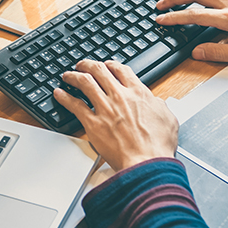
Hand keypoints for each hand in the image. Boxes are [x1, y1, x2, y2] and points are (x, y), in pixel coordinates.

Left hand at [53, 60, 177, 171]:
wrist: (147, 163)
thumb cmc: (157, 146)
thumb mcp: (168, 119)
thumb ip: (160, 106)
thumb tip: (156, 102)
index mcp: (138, 93)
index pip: (121, 70)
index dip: (111, 65)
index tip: (107, 65)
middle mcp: (120, 96)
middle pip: (99, 70)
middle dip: (88, 64)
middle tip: (82, 65)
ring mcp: (105, 108)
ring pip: (85, 82)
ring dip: (73, 76)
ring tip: (67, 75)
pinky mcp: (93, 123)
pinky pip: (75, 105)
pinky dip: (64, 97)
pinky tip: (58, 94)